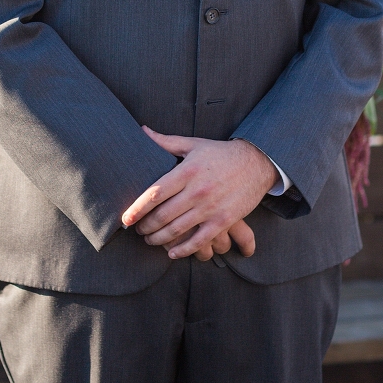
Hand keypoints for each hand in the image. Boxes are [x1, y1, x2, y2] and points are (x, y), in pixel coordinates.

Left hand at [122, 128, 277, 259]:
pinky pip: (199, 241)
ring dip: (158, 239)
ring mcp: (211, 207)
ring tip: (149, 240)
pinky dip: (182, 250)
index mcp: (187, 170)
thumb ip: (165, 142)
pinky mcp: (223, 220)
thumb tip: (142, 130)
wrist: (256, 162)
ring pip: (177, 230)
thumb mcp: (193, 144)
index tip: (125, 219)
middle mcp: (197, 190)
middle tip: (136, 230)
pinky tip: (171, 252)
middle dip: (145, 226)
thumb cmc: (220, 153)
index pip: (155, 193)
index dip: (137, 208)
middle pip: (163, 215)